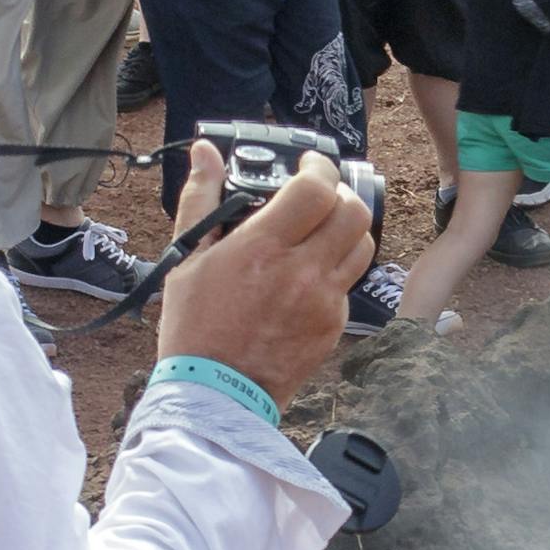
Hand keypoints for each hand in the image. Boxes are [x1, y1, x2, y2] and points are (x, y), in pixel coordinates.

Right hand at [149, 150, 380, 402]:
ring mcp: (324, 302)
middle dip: (340, 193)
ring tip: (321, 230)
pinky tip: (309, 274)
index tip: (308, 164)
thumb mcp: (186, 258)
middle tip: (319, 195)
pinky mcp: (334, 327)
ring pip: (363, 245)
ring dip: (347, 228)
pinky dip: (336, 268)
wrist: (215, 395)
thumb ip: (201, 198)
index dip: (319, 167)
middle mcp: (302, 272)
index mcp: (263, 248)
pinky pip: (349, 283)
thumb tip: (206, 153)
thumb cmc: (194, 327)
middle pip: (354, 211)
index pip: (316, 188)